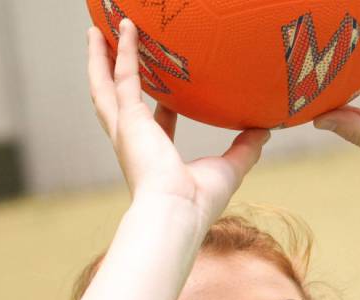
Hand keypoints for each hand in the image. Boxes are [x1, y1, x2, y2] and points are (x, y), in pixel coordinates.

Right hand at [87, 20, 268, 222]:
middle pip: (114, 99)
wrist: (178, 213)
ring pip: (104, 84)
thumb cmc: (199, 202)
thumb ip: (245, 148)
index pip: (155, 125)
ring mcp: (126, 129)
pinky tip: (126, 27)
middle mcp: (133, 141)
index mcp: (155, 156)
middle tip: (108, 51)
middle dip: (109, 74)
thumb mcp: (230, 168)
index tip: (168, 94)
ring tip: (96, 30)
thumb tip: (264, 131)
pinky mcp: (128, 119)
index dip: (162, 109)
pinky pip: (123, 75)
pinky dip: (123, 50)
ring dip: (99, 57)